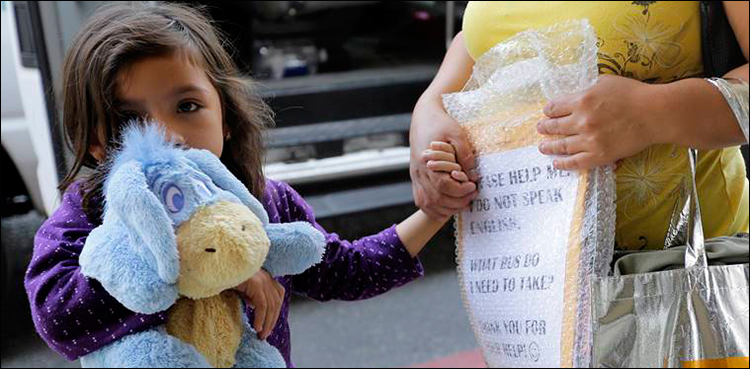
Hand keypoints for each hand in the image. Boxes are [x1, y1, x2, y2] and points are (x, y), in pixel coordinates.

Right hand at [234, 269, 284, 339]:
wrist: (217, 267)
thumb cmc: (227, 276)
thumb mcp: (242, 288)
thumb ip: (250, 296)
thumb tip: (255, 306)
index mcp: (266, 277)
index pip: (278, 297)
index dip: (275, 313)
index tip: (268, 326)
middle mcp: (267, 278)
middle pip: (276, 303)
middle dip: (272, 321)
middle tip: (264, 335)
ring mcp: (262, 280)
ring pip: (271, 306)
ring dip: (267, 323)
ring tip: (261, 334)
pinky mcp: (256, 284)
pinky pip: (262, 305)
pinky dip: (261, 318)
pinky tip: (257, 327)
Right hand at [410, 99, 478, 219]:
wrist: (423, 118)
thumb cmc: (441, 123)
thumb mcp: (456, 133)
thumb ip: (465, 154)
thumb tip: (474, 175)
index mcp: (427, 161)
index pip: (443, 185)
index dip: (460, 190)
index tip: (473, 186)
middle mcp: (419, 172)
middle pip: (436, 198)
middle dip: (457, 202)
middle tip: (472, 195)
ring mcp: (416, 177)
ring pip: (428, 204)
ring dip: (447, 209)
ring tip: (463, 202)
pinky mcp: (416, 179)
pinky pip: (421, 201)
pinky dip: (434, 209)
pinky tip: (448, 206)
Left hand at [537, 74, 656, 170]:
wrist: (655, 114)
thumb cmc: (633, 94)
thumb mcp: (605, 82)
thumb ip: (587, 89)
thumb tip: (575, 95)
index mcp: (581, 100)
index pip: (554, 107)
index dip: (548, 110)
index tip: (547, 113)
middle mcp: (581, 121)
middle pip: (554, 126)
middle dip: (544, 128)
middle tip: (540, 129)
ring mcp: (589, 140)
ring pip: (562, 145)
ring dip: (549, 147)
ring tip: (542, 147)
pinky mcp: (599, 155)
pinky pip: (575, 162)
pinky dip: (563, 164)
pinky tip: (556, 164)